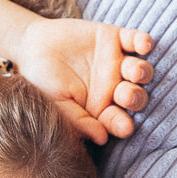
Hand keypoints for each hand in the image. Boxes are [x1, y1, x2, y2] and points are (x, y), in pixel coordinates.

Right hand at [14, 19, 154, 144]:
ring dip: (143, 72)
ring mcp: (117, 63)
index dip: (123, 124)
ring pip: (141, 70)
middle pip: (136, 96)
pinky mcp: (116, 39)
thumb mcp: (56, 104)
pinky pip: (136, 39)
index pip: (118, 120)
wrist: (32, 47)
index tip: (125, 128)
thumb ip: (79, 121)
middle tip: (125, 95)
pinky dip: (143, 41)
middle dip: (135, 98)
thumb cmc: (43, 81)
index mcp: (102, 108)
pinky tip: (144, 45)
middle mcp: (114, 87)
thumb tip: (102, 138)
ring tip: (135, 72)